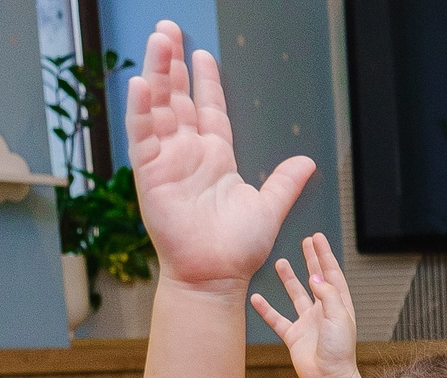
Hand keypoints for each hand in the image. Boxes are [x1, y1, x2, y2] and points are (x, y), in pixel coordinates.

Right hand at [126, 21, 315, 289]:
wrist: (216, 276)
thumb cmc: (237, 250)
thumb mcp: (268, 207)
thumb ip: (284, 182)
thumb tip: (306, 162)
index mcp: (215, 158)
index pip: (209, 109)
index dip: (205, 81)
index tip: (202, 54)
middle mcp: (188, 155)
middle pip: (179, 98)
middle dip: (174, 64)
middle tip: (168, 31)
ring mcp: (167, 162)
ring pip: (159, 108)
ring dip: (158, 74)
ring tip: (159, 41)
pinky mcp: (150, 175)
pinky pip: (142, 137)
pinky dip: (140, 110)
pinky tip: (142, 82)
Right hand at [252, 233, 364, 377]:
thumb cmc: (339, 352)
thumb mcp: (338, 318)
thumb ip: (328, 295)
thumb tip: (315, 277)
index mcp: (339, 306)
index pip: (332, 275)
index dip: (325, 255)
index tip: (317, 238)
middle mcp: (323, 312)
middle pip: (316, 280)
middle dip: (311, 260)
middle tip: (306, 241)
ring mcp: (308, 323)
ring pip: (296, 296)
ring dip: (289, 279)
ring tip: (280, 263)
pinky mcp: (294, 336)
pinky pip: (277, 319)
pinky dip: (266, 309)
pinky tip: (256, 298)